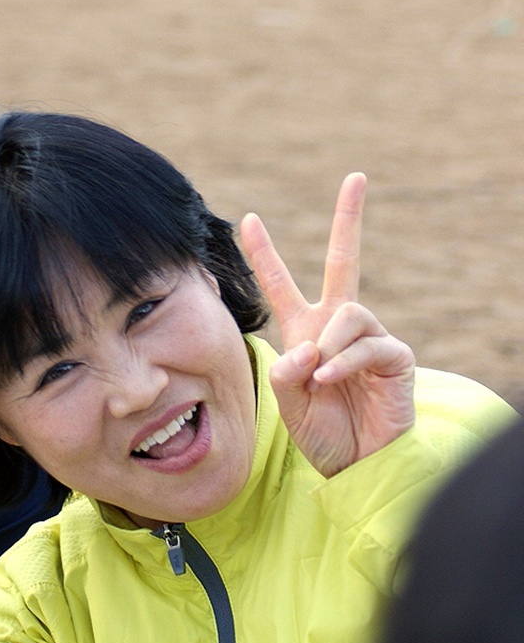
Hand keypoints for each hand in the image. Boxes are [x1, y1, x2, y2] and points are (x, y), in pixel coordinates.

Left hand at [240, 173, 415, 476]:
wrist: (355, 465)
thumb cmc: (320, 432)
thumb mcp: (287, 401)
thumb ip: (287, 371)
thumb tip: (309, 348)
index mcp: (305, 330)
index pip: (281, 284)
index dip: (263, 253)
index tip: (247, 219)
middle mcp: (336, 326)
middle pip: (345, 261)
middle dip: (349, 219)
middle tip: (356, 177)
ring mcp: (368, 338)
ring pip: (349, 312)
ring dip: (328, 346)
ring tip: (319, 380)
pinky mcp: (395, 358)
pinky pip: (368, 345)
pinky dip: (344, 362)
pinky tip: (330, 380)